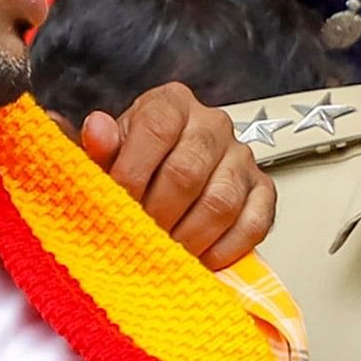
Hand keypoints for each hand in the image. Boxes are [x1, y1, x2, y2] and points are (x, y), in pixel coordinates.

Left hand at [80, 82, 274, 269]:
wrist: (166, 178)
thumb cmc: (136, 163)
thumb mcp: (108, 153)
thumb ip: (100, 146)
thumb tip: (97, 129)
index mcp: (172, 103)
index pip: (156, 128)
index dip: (133, 173)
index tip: (117, 204)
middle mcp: (213, 124)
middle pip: (187, 172)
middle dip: (157, 213)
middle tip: (140, 235)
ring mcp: (242, 156)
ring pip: (221, 202)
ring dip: (189, 236)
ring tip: (166, 249)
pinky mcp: (263, 189)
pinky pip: (255, 223)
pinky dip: (225, 248)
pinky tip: (201, 256)